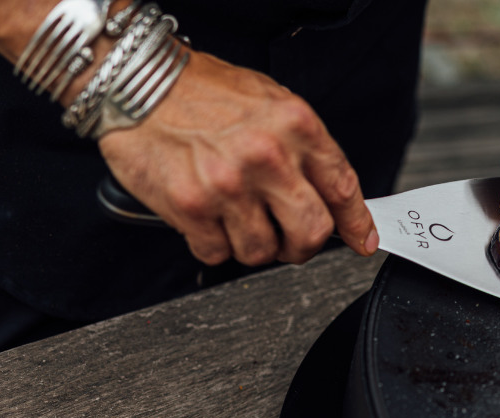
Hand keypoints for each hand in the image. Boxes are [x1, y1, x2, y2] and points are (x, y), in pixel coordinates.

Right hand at [97, 52, 377, 265]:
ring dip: (252, 244)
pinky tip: (207, 216)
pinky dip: (214, 244)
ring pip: (262, 252)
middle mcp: (267, 156)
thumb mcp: (271, 103)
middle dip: (302, 246)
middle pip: (310, 233)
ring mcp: (229, 184)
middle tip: (288, 240)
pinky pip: (217, 253)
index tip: (362, 241)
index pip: (342, 188)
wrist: (137, 81)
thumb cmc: (203, 91)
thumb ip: (305, 150)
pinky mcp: (192, 207)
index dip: (356, 224)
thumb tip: (332, 197)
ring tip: (236, 216)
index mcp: (296, 126)